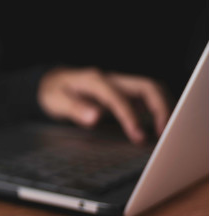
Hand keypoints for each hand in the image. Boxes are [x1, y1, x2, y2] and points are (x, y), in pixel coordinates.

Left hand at [38, 67, 169, 143]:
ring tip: (165, 132)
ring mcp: (118, 83)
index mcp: (94, 80)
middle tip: (164, 133)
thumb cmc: (53, 92)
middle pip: (146, 86)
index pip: (118, 97)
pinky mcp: (122, 91)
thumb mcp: (56, 101)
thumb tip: (94, 117)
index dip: (130, 116)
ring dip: (163, 107)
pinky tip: (158, 126)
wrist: (50, 81)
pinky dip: (156, 109)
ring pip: (150, 89)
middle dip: (161, 107)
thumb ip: (75, 109)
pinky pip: (146, 97)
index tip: (138, 136)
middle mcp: (111, 79)